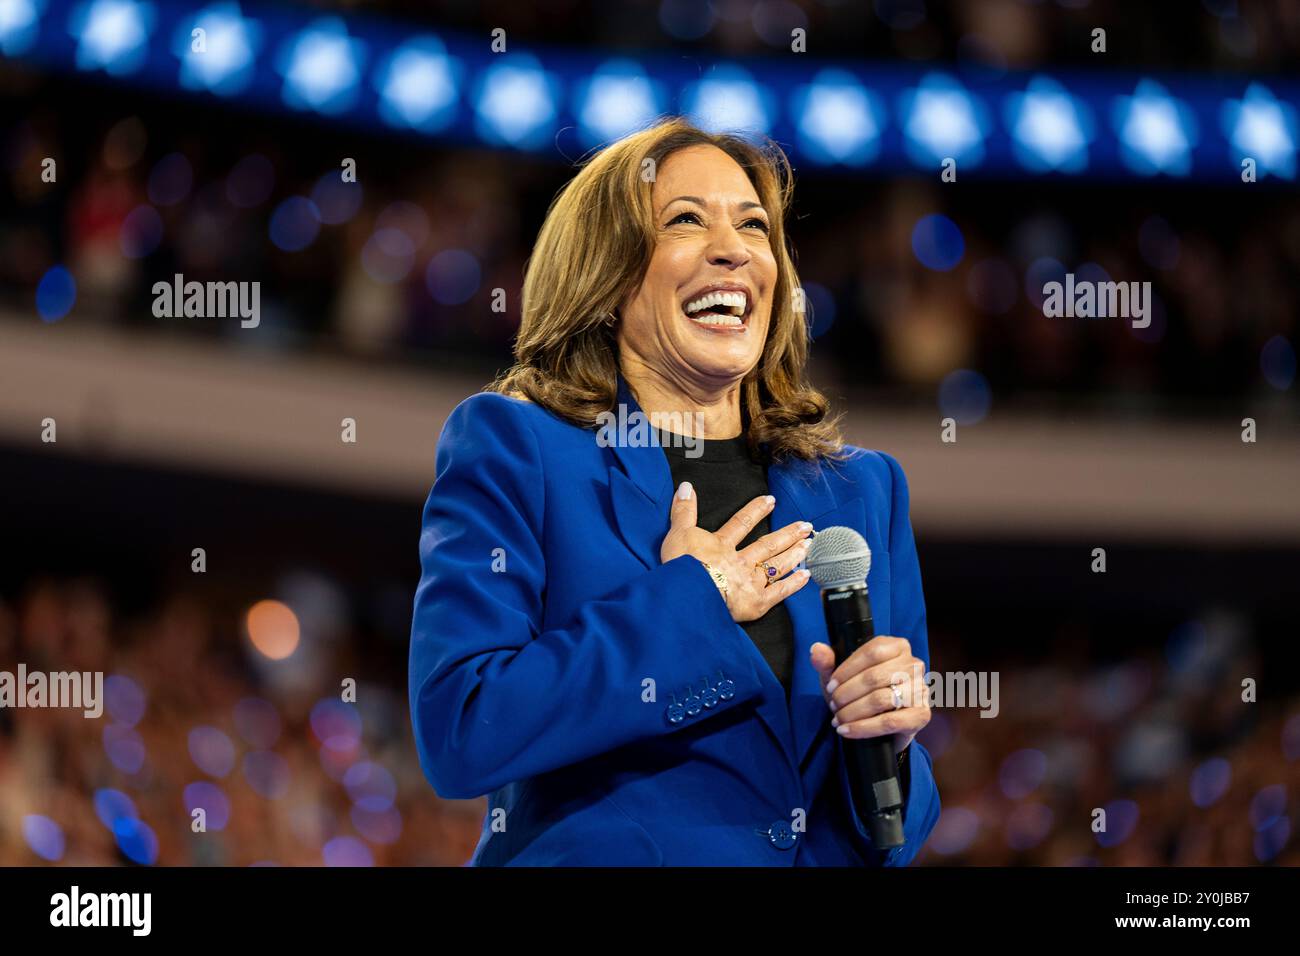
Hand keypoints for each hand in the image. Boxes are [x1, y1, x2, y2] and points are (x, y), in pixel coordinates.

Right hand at [660, 481, 812, 623]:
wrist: (690, 594)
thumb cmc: (681, 567)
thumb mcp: (677, 534)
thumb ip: (683, 511)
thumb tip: (687, 486)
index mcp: (722, 545)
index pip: (742, 523)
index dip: (756, 510)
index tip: (771, 501)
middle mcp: (741, 561)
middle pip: (768, 545)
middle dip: (788, 534)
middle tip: (806, 526)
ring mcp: (751, 582)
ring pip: (777, 565)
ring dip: (794, 554)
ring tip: (808, 545)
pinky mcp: (756, 603)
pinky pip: (779, 592)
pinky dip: (793, 584)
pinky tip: (805, 576)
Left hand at [809, 636, 929, 756]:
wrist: (879, 726)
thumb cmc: (859, 694)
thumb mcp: (840, 677)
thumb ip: (827, 662)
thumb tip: (817, 649)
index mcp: (897, 647)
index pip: (872, 652)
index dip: (846, 670)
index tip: (830, 686)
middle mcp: (913, 665)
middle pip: (875, 677)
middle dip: (847, 694)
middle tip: (833, 705)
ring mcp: (921, 689)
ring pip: (881, 699)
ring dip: (853, 711)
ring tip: (838, 719)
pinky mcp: (921, 715)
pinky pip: (890, 722)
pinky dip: (864, 728)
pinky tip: (847, 731)